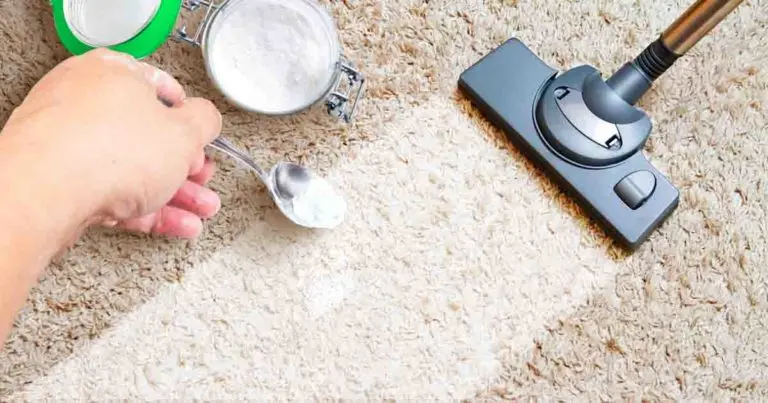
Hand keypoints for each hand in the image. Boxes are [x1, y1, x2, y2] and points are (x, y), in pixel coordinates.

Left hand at [1, 48, 222, 238]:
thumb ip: (205, 122)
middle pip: (148, 136)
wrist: (46, 192)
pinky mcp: (60, 179)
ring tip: (199, 210)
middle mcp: (85, 101)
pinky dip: (146, 209)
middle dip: (185, 165)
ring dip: (174, 193)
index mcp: (113, 73)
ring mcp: (68, 142)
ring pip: (133, 169)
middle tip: (203, 179)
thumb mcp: (185, 132)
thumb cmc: (106, 150)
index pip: (162, 89)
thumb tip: (207, 118)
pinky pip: (113, 192)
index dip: (189, 118)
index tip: (202, 137)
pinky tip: (173, 224)